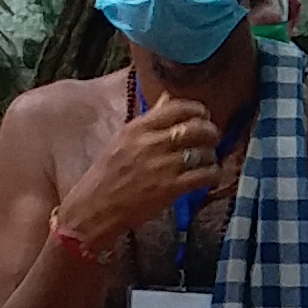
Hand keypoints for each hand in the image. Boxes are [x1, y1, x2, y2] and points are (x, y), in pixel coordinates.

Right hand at [61, 94, 223, 247]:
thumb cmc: (108, 175)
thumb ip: (149, 120)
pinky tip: (209, 176)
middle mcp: (151, 143)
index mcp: (138, 128)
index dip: (198, 109)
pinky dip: (213, 174)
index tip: (204, 115)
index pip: (178, 107)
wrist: (94, 208)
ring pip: (204, 151)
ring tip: (207, 159)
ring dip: (211, 155)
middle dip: (211, 131)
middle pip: (196, 127)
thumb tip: (169, 98)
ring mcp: (162, 166)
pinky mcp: (170, 188)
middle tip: (213, 138)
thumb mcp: (123, 140)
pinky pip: (205, 175)